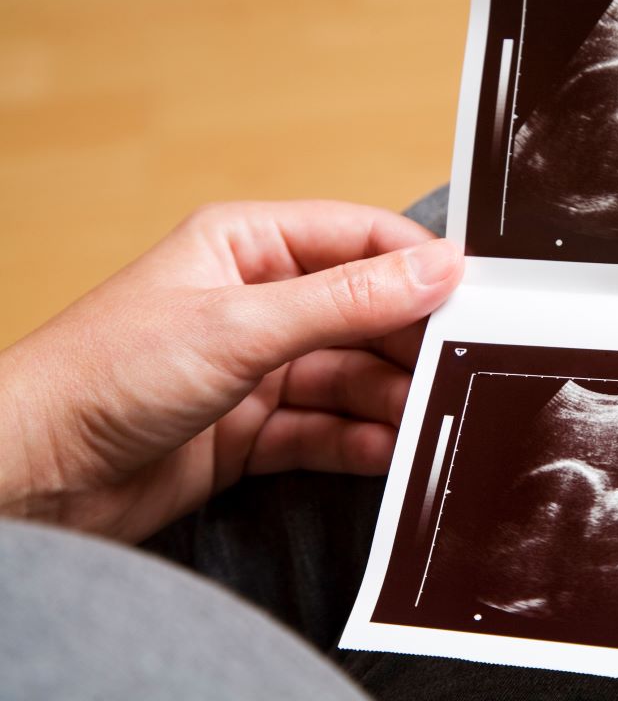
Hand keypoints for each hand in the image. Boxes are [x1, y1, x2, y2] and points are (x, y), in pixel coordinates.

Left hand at [0, 201, 462, 542]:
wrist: (31, 477)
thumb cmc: (103, 374)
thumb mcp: (241, 326)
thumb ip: (347, 300)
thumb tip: (439, 269)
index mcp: (248, 246)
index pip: (358, 239)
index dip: (417, 266)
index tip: (473, 296)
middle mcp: (258, 302)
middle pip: (363, 313)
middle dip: (408, 341)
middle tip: (458, 367)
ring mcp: (256, 369)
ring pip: (350, 376)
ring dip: (389, 398)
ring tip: (426, 416)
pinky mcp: (251, 431)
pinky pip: (325, 429)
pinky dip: (358, 440)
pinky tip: (386, 451)